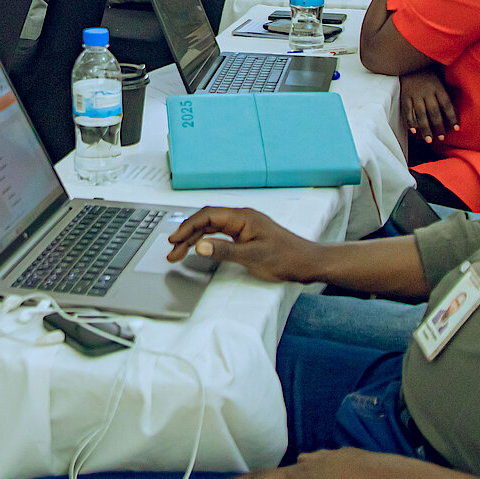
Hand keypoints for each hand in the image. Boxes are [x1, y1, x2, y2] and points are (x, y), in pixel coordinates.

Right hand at [167, 207, 322, 283]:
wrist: (307, 262)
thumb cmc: (286, 258)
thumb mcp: (252, 257)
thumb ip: (224, 251)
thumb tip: (200, 245)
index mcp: (242, 217)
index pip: (207, 216)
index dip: (188, 226)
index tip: (175, 240)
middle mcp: (242, 218)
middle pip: (206, 221)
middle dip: (187, 234)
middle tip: (172, 250)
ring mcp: (244, 226)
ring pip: (212, 228)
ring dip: (195, 239)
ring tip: (179, 252)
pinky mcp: (247, 235)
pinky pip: (221, 234)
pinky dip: (207, 241)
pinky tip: (200, 248)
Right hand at [399, 70, 457, 142]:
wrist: (408, 62)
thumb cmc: (428, 72)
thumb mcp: (440, 78)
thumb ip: (445, 91)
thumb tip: (457, 105)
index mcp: (438, 87)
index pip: (447, 105)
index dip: (452, 117)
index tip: (456, 128)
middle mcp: (427, 92)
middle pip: (434, 112)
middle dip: (438, 126)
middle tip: (441, 138)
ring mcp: (415, 95)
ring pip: (421, 114)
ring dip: (425, 128)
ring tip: (429, 140)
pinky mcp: (405, 97)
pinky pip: (408, 112)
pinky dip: (410, 122)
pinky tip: (414, 131)